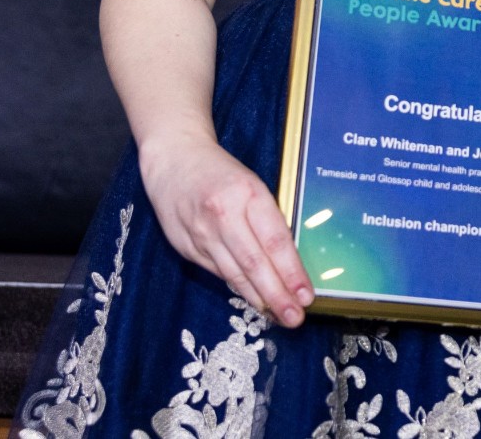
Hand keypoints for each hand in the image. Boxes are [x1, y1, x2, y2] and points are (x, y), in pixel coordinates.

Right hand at [138, 134, 312, 326]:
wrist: (174, 161)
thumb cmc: (221, 173)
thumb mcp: (252, 185)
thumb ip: (267, 220)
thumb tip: (288, 260)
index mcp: (247, 195)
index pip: (275, 241)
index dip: (292, 272)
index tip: (306, 295)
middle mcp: (223, 216)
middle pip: (254, 264)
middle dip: (277, 295)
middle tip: (295, 318)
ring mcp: (201, 235)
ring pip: (234, 274)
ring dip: (258, 299)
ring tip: (278, 316)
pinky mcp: (186, 247)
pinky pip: (217, 272)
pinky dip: (237, 288)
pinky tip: (253, 300)